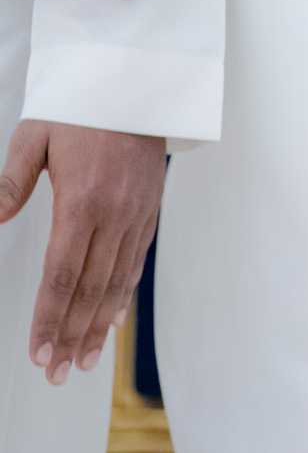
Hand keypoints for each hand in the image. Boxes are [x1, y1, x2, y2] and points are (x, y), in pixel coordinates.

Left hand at [0, 120, 164, 382]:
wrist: (139, 78)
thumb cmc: (83, 102)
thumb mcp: (37, 135)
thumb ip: (11, 183)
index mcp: (82, 200)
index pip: (62, 274)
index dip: (49, 319)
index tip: (39, 353)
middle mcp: (114, 213)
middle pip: (91, 289)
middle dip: (72, 336)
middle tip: (58, 374)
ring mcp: (136, 212)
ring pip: (117, 282)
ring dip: (98, 326)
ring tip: (83, 361)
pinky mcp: (149, 208)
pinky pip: (136, 261)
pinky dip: (123, 295)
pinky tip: (112, 320)